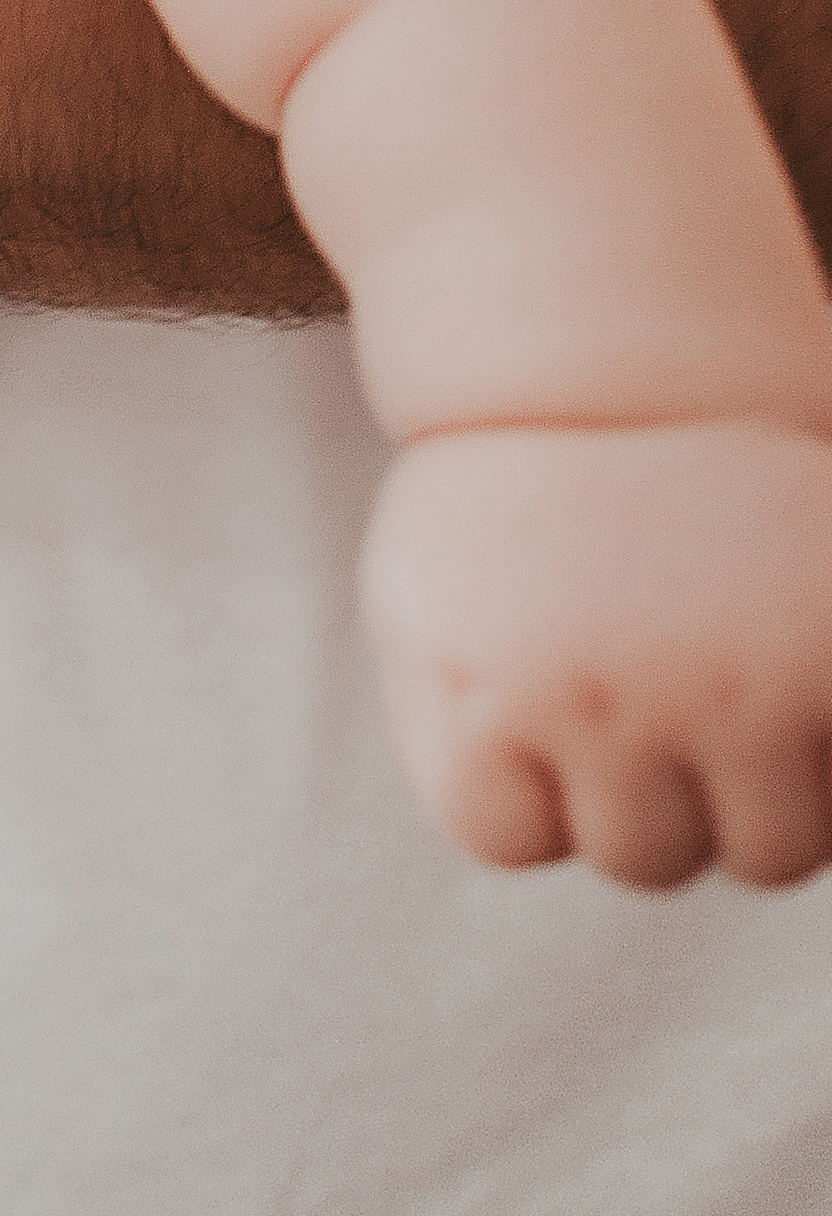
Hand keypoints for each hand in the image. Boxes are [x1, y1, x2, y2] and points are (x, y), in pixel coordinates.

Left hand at [361, 418, 831, 887]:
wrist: (622, 357)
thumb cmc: (519, 495)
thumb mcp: (423, 597)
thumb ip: (450, 738)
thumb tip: (536, 842)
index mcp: (484, 682)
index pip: (504, 836)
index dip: (521, 768)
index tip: (524, 670)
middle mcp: (602, 697)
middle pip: (643, 858)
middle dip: (646, 782)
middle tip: (641, 658)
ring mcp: (731, 684)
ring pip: (764, 852)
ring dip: (750, 788)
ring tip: (723, 668)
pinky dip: (827, 762)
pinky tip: (791, 681)